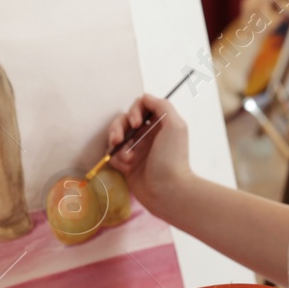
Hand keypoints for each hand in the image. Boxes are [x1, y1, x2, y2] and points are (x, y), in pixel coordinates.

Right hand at [104, 93, 191, 212]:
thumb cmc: (173, 158)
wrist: (167, 191)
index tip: (136, 123)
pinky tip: (126, 167)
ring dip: (116, 144)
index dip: (134, 111)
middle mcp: (147, 135)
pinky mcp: (127, 164)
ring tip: (126, 157)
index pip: (140, 107)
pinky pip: (113, 154)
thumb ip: (162, 106)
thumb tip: (145, 97)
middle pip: (124, 120)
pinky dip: (116, 158)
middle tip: (118, 139)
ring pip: (115, 136)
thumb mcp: (175, 126)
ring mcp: (136, 149)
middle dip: (118, 127)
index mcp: (159, 124)